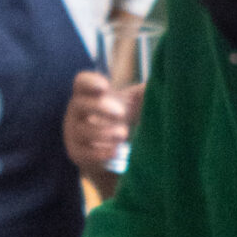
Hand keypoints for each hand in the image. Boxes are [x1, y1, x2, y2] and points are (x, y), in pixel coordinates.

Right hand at [63, 68, 132, 189]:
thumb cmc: (120, 118)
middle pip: (79, 105)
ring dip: (103, 132)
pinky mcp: (78, 154)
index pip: (81, 83)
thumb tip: (163, 81)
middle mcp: (76, 113)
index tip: (105, 86)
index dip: (90, 82)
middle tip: (122, 113)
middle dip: (99, 107)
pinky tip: (116, 151)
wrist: (111, 150)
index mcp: (87, 95)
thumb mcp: (132, 103)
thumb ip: (144, 93)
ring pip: (82, 131)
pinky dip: (101, 153)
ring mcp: (74, 134)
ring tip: (123, 134)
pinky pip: (85, 154)